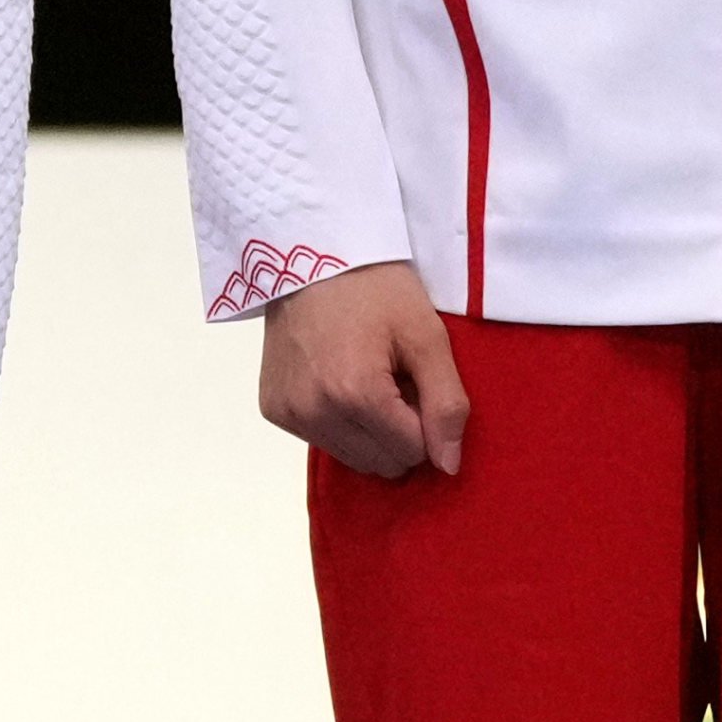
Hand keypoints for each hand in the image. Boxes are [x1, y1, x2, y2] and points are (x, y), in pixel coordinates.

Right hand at [258, 260, 469, 480]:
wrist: (309, 254)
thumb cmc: (374, 288)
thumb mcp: (426, 336)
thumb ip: (446, 404)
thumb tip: (448, 467)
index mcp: (357, 393)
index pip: (413, 451)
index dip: (425, 418)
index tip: (414, 378)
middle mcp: (316, 412)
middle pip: (382, 462)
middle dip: (398, 430)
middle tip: (392, 378)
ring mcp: (289, 413)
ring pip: (353, 458)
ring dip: (369, 431)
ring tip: (364, 378)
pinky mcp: (272, 410)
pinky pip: (321, 441)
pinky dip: (337, 422)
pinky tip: (335, 379)